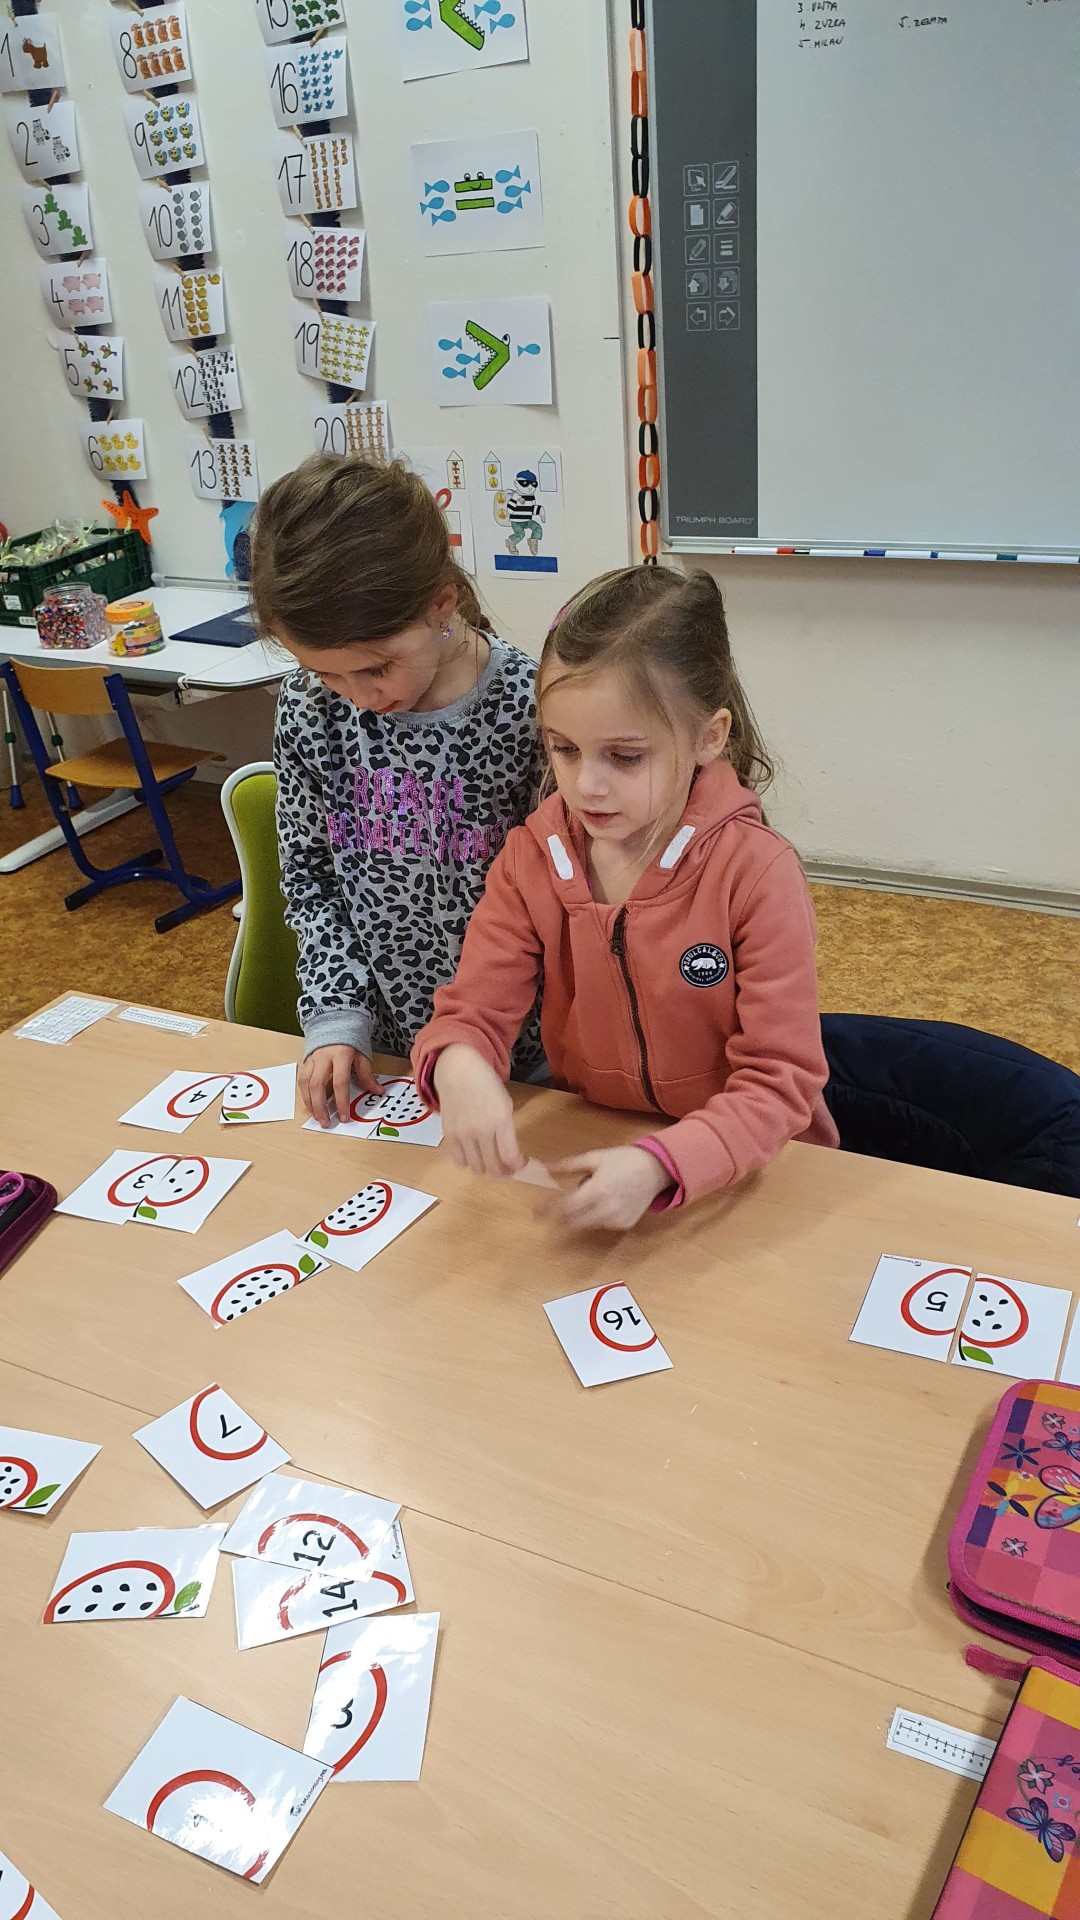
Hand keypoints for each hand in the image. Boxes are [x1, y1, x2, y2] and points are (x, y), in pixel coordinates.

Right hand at [299, 1045, 378, 1128]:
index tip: (344, 1116)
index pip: (340, 1082)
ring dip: (309, 1103)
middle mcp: (323, 1057)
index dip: (341, 1102)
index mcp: (340, 1055)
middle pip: (317, 1085)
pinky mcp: (305, 1060)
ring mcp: (312, 1058)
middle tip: (325, 1122)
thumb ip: (367, 1074)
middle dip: (320, 1107)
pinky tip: (310, 1104)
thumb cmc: (350, 1039)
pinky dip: (304, 1093)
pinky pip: (301, 1079)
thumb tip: (377, 1091)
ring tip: (317, 1116)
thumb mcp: (362, 1055)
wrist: (335, 1021)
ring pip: (305, 1083)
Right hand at [434, 1044, 523, 1177]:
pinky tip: (473, 1155)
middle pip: (493, 1168)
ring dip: (486, 1168)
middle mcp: (481, 1130)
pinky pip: (459, 1160)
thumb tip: (510, 1157)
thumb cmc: (487, 1086)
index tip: (521, 1164)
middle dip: (504, 1172)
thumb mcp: (506, 1105)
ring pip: (476, 1168)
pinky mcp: (448, 1135)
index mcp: (500, 1121)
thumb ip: (508, 1131)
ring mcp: (462, 1134)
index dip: (518, 1166)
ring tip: (490, 1161)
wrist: (459, 1070)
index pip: (511, 1158)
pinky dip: (468, 1162)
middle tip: (507, 1167)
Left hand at [538, 1147, 670, 1230]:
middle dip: (562, 1214)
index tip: (536, 1212)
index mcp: (597, 1190)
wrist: (655, 1169)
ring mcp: (616, 1220)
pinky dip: (596, 1216)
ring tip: (592, 1193)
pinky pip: (602, 1224)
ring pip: (587, 1223)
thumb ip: (568, 1166)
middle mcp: (606, 1209)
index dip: (549, 1210)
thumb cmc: (623, 1160)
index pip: (565, 1207)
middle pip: (573, 1220)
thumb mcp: (594, 1157)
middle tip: (556, 1205)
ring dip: (581, 1213)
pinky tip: (605, 1201)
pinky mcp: (624, 1225)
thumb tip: (545, 1167)